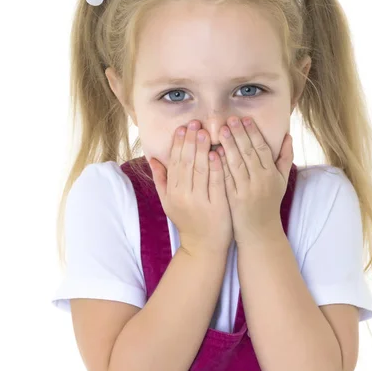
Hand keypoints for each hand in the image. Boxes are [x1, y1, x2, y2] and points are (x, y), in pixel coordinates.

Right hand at [148, 120, 233, 253]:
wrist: (203, 247)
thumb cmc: (187, 221)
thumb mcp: (168, 202)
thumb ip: (161, 180)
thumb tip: (153, 158)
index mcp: (172, 193)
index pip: (175, 163)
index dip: (179, 144)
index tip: (183, 128)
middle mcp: (183, 196)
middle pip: (187, 163)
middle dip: (190, 141)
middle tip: (196, 123)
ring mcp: (200, 201)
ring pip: (201, 170)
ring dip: (203, 149)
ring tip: (206, 132)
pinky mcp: (217, 207)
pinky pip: (216, 183)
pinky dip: (217, 167)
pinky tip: (219, 153)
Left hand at [217, 116, 293, 244]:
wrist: (260, 231)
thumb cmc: (270, 203)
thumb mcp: (282, 181)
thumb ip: (285, 157)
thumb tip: (288, 135)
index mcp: (272, 174)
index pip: (262, 148)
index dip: (253, 133)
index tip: (245, 119)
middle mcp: (260, 181)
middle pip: (248, 153)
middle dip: (238, 134)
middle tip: (229, 119)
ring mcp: (246, 190)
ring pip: (236, 164)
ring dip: (227, 145)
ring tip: (219, 130)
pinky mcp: (233, 199)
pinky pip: (225, 178)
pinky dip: (219, 165)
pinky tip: (212, 153)